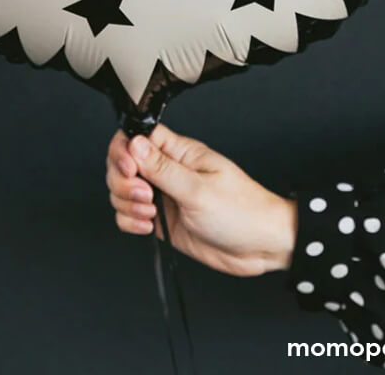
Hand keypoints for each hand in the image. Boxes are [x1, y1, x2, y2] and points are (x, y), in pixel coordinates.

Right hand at [105, 124, 297, 276]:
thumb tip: (134, 143)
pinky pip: (130, 214)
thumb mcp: (199, 190)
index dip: (124, 150)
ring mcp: (164, 195)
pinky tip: (147, 226)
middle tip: (145, 196)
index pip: (138, 136)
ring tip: (149, 214)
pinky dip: (130, 221)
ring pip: (123, 190)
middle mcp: (168, 171)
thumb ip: (162, 169)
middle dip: (122, 181)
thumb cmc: (242, 211)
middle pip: (123, 163)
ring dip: (126, 203)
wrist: (261, 247)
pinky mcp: (162, 219)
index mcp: (180, 153)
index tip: (129, 170)